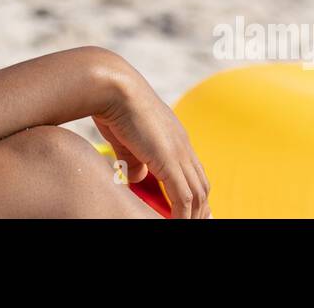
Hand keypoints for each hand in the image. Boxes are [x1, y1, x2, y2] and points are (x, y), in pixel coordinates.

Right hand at [91, 53, 211, 218]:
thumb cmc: (112, 105)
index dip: (194, 194)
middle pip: (202, 185)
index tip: (190, 210)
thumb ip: (135, 160)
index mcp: (174, 137)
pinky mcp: (169, 160)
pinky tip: (175, 223)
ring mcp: (178, 151)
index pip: (193, 172)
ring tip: (185, 226)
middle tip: (194, 223)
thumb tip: (138, 179)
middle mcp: (182, 144)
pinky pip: (183, 197)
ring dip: (193, 215)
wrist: (111, 86)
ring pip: (198, 194)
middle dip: (200, 209)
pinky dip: (182, 215)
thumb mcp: (124, 139)